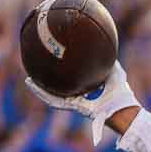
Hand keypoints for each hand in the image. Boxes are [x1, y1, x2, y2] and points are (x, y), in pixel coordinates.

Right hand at [24, 61, 139, 145]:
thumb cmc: (121, 91)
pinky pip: (54, 100)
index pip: (70, 79)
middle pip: (58, 87)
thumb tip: (105, 43)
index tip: (54, 61)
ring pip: (52, 94)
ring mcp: (74, 101)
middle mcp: (78, 95)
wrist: (122, 107)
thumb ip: (108, 59)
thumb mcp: (114, 70)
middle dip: (47, 80)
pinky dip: (43, 93)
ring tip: (28, 79)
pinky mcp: (72, 106)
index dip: (62, 72)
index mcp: (85, 88)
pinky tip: (33, 85)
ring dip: (40, 88)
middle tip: (36, 69)